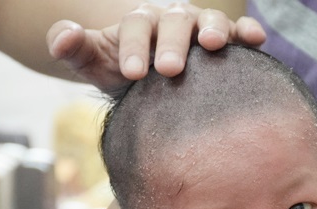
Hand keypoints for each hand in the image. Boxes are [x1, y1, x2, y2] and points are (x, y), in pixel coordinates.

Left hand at [46, 3, 265, 92]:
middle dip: (171, 43)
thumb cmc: (124, 73)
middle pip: (173, 22)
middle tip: (169, 69)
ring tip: (212, 46)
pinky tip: (255, 40)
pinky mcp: (227, 42)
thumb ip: (75, 49)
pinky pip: (240, 32)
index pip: (136, 27)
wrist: (153, 79)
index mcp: (140, 23)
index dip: (134, 47)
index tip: (133, 74)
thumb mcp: (95, 64)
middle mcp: (173, 20)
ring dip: (212, 30)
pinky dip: (248, 32)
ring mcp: (201, 29)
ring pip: (209, 20)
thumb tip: (60, 37)